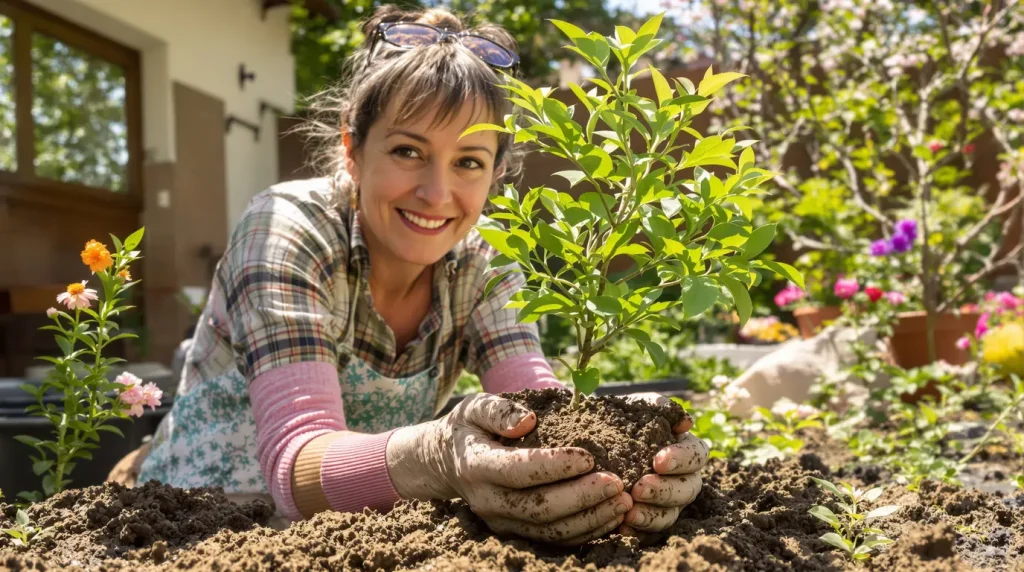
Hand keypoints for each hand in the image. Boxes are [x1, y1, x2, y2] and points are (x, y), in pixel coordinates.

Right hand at [386, 393, 632, 545]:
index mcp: (478, 466)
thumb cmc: (469, 429)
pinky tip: (611, 515)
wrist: (446, 464)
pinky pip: (554, 540)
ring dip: (590, 519)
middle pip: (540, 507)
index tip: (588, 457)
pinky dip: (586, 532)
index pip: (519, 471)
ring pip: (550, 530)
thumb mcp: (474, 407)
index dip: (555, 466)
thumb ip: (499, 411)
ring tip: (622, 501)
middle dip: (583, 497)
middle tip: (617, 482)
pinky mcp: (516, 533)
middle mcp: (488, 501)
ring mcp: (502, 522)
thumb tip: (527, 421)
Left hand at [619, 393, 708, 536]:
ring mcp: (666, 503)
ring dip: (651, 516)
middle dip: (665, 491)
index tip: (658, 461)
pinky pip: (647, 533)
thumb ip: (659, 408)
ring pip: (670, 515)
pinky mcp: (647, 520)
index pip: (697, 456)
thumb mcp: (636, 406)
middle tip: (639, 489)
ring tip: (629, 514)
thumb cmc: (620, 418)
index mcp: (686, 450)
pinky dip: (636, 532)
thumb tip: (686, 422)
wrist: (590, 436)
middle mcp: (682, 478)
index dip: (682, 460)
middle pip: (688, 490)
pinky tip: (620, 528)